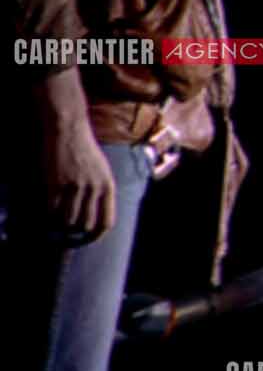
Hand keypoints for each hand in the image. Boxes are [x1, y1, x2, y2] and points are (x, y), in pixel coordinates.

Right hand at [45, 117, 115, 241]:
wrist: (68, 130)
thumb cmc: (85, 150)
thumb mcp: (103, 171)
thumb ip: (101, 191)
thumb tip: (95, 217)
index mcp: (108, 186)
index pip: (106, 221)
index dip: (96, 236)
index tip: (87, 239)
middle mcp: (94, 188)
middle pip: (86, 225)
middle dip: (75, 233)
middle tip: (66, 233)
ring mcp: (75, 186)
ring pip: (67, 220)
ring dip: (60, 225)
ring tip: (55, 223)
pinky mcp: (56, 183)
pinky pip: (51, 210)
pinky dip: (47, 216)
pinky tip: (45, 214)